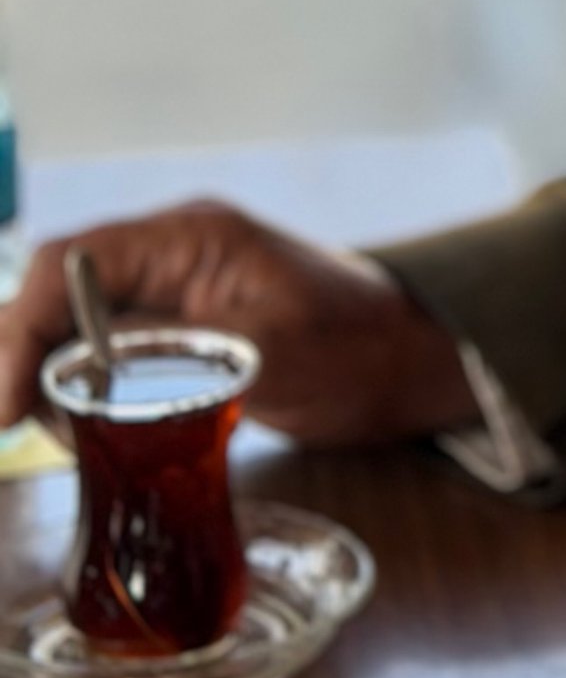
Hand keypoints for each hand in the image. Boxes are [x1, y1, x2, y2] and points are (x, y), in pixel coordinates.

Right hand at [0, 204, 479, 445]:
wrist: (413, 361)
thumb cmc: (360, 344)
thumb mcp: (270, 352)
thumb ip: (177, 354)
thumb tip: (86, 369)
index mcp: (187, 239)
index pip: (67, 266)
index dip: (18, 330)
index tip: (5, 404)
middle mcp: (166, 259)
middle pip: (55, 295)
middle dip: (21, 358)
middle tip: (13, 427)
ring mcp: (169, 297)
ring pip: (70, 331)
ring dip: (47, 381)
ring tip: (55, 438)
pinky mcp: (177, 339)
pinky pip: (103, 359)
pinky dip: (79, 395)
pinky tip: (82, 436)